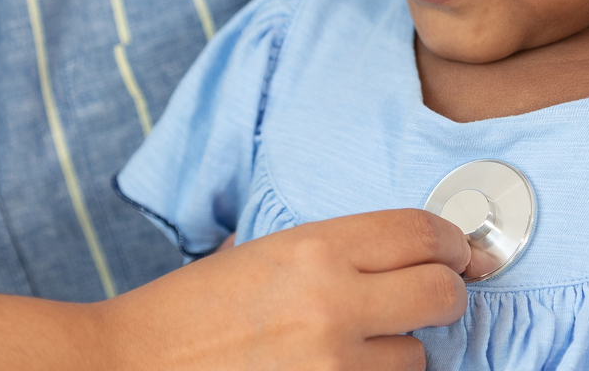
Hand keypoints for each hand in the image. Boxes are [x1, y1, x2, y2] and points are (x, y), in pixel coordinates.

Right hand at [0, 208, 471, 370]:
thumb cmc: (185, 312)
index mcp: (313, 248)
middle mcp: (333, 302)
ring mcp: (333, 365)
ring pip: (417, 357)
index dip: (452, 241)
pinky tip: (336, 369)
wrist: (129, 366)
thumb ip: (325, 251)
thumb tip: (396, 253)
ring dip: (397, 351)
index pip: (421, 232)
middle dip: (443, 295)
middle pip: (442, 294)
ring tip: (349, 347)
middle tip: (428, 298)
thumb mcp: (256, 254)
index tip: (459, 252)